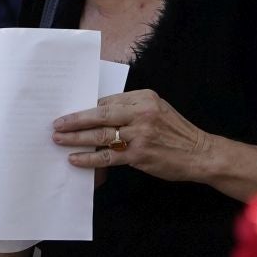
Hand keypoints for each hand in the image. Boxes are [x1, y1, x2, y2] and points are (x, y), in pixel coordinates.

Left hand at [53, 90, 215, 183]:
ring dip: (76, 138)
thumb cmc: (176, 132)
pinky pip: (108, 156)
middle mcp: (141, 113)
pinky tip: (75, 159)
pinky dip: (89, 158)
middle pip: (100, 113)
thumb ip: (132, 110)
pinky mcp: (139, 155)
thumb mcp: (157, 110)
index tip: (70, 113)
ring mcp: (140, 134)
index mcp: (144, 97)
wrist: (200, 153)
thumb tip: (99, 115)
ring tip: (59, 139)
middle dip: (75, 119)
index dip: (86, 108)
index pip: (107, 100)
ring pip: (100, 135)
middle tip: (56, 124)